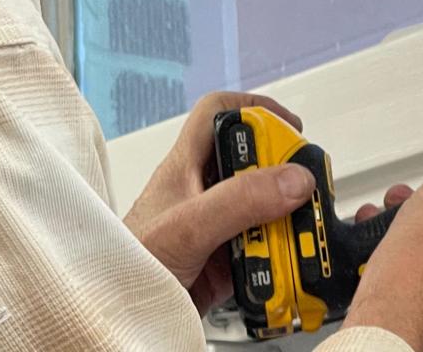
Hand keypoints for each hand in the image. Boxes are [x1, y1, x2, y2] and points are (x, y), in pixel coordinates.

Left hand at [123, 92, 314, 314]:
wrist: (116, 313)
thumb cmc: (126, 264)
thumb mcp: (186, 226)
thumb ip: (238, 200)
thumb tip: (291, 179)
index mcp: (184, 167)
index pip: (219, 114)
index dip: (254, 108)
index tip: (290, 127)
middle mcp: (200, 193)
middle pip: (252, 164)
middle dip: (283, 175)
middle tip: (305, 191)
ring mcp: (212, 229)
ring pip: (262, 210)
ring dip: (286, 222)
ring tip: (300, 234)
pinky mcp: (221, 264)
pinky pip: (263, 252)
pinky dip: (281, 260)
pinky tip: (286, 268)